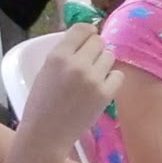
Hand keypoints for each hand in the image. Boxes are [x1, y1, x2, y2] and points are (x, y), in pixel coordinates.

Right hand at [9, 24, 122, 142]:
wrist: (46, 133)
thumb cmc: (42, 102)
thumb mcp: (46, 71)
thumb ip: (65, 54)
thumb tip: (88, 36)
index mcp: (57, 56)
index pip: (82, 29)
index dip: (88, 32)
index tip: (89, 38)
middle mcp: (76, 64)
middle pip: (99, 41)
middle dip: (95, 49)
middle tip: (89, 62)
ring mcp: (93, 78)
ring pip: (110, 56)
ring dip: (104, 64)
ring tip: (92, 77)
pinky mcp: (106, 93)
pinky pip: (119, 75)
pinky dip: (112, 79)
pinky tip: (101, 87)